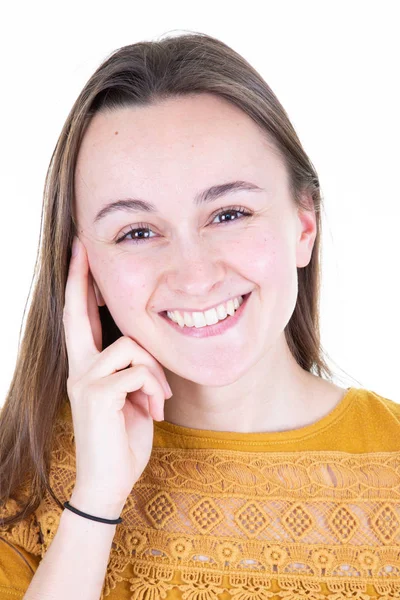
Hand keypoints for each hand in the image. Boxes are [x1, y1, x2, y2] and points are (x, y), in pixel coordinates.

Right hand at [63, 236, 171, 513]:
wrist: (109, 482)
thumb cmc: (123, 437)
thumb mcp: (130, 395)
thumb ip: (132, 368)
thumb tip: (145, 347)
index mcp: (87, 366)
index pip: (80, 318)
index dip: (80, 286)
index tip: (80, 254)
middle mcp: (78, 367)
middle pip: (77, 312)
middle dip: (82, 277)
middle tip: (82, 245)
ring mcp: (83, 379)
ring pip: (132, 346)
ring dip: (155, 373)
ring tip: (156, 400)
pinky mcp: (96, 394)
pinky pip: (139, 371)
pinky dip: (154, 389)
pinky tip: (153, 412)